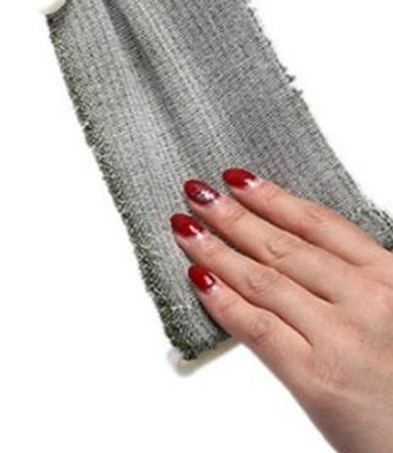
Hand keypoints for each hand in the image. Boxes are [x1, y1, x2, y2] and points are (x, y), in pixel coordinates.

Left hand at [171, 169, 392, 452]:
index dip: (272, 198)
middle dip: (232, 216)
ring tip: (186, 227)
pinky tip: (198, 277)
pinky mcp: (317, 377)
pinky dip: (221, 299)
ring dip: (215, 248)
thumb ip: (352, 283)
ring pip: (262, 279)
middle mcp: (367, 300)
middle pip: (283, 245)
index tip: (238, 180)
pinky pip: (257, 326)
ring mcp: (341, 337)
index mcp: (391, 279)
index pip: (318, 224)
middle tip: (197, 193)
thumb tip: (288, 250)